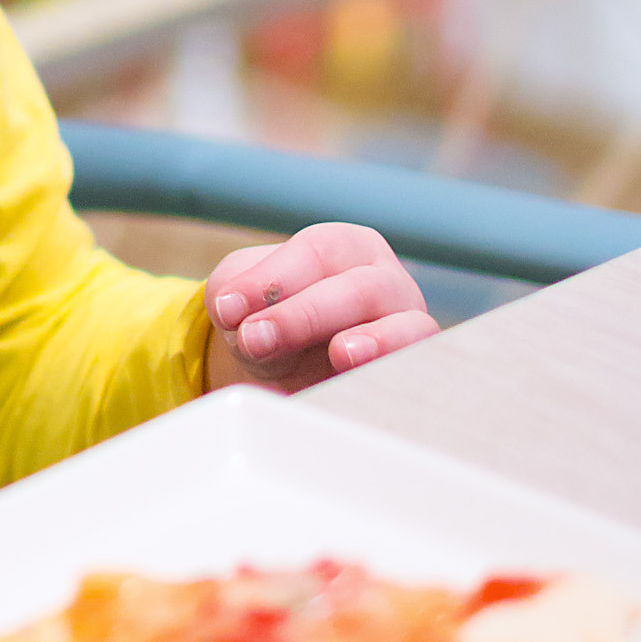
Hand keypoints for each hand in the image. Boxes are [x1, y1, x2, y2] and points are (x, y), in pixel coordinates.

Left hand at [204, 224, 437, 390]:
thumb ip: (232, 293)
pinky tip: (348, 393)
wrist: (288, 364)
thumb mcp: (242, 294)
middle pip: (360, 289)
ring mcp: (408, 330)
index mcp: (346, 247)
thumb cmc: (270, 314)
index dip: (273, 278)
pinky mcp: (410, 377)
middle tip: (256, 339)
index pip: (318, 251)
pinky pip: (411, 379)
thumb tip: (234, 313)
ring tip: (342, 354)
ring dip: (377, 341)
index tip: (229, 309)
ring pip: (409, 330)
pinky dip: (384, 386)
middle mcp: (386, 282)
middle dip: (305, 315)